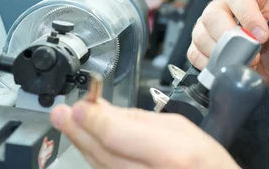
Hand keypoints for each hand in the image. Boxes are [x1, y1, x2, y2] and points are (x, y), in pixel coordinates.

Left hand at [50, 98, 239, 168]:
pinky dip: (95, 158)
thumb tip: (105, 109)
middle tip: (61, 113)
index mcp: (172, 154)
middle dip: (78, 130)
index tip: (77, 106)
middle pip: (102, 152)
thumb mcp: (182, 129)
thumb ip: (140, 119)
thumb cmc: (208, 163)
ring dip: (82, 143)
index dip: (92, 119)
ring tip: (69, 123)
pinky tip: (88, 143)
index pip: (117, 135)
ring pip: (100, 166)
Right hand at [188, 0, 268, 85]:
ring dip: (223, 54)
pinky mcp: (197, 45)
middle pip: (212, 13)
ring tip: (243, 63)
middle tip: (251, 54)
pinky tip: (227, 67)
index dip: (248, 14)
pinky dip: (210, 65)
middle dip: (231, 37)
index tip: (261, 36)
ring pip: (201, 34)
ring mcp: (207, 26)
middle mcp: (223, 6)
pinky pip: (194, 53)